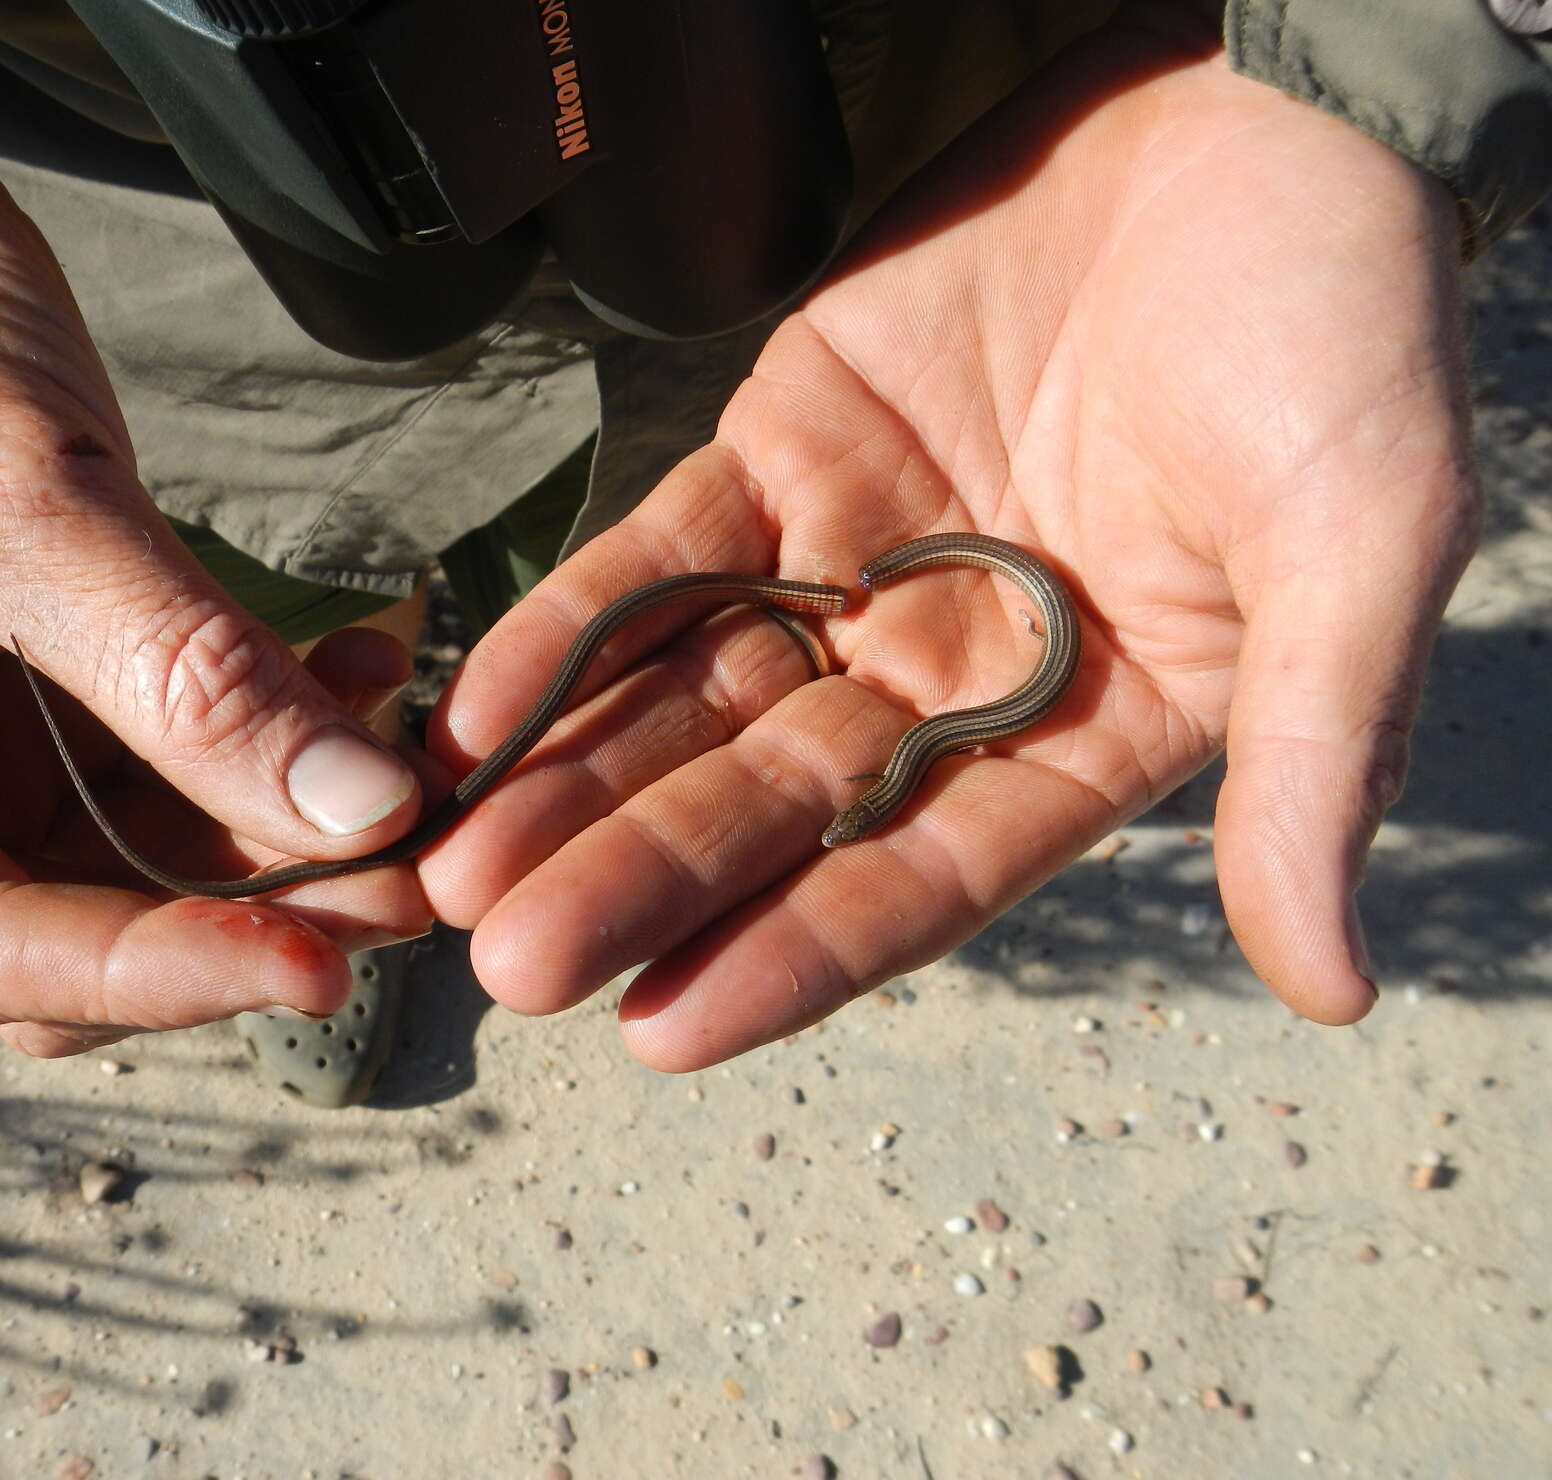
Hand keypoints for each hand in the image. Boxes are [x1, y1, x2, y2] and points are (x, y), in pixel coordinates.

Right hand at [0, 171, 434, 1059]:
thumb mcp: (30, 508)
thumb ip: (193, 678)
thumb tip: (365, 814)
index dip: (154, 974)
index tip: (318, 967)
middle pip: (62, 926)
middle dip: (236, 909)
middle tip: (402, 879)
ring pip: (130, 859)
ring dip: (273, 829)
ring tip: (406, 779)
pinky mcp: (18, 703)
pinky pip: (154, 766)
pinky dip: (256, 739)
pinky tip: (356, 678)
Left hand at [420, 24, 1478, 1067]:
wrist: (1252, 114)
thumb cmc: (1343, 329)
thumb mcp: (1359, 547)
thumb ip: (1313, 760)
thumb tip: (1337, 990)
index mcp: (1086, 732)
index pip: (918, 877)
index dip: (792, 954)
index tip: (662, 1028)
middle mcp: (954, 674)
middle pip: (775, 804)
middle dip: (643, 880)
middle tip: (509, 963)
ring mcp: (858, 565)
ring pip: (696, 699)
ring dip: (579, 782)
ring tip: (458, 872)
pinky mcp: (785, 454)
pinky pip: (663, 558)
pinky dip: (573, 630)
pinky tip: (479, 711)